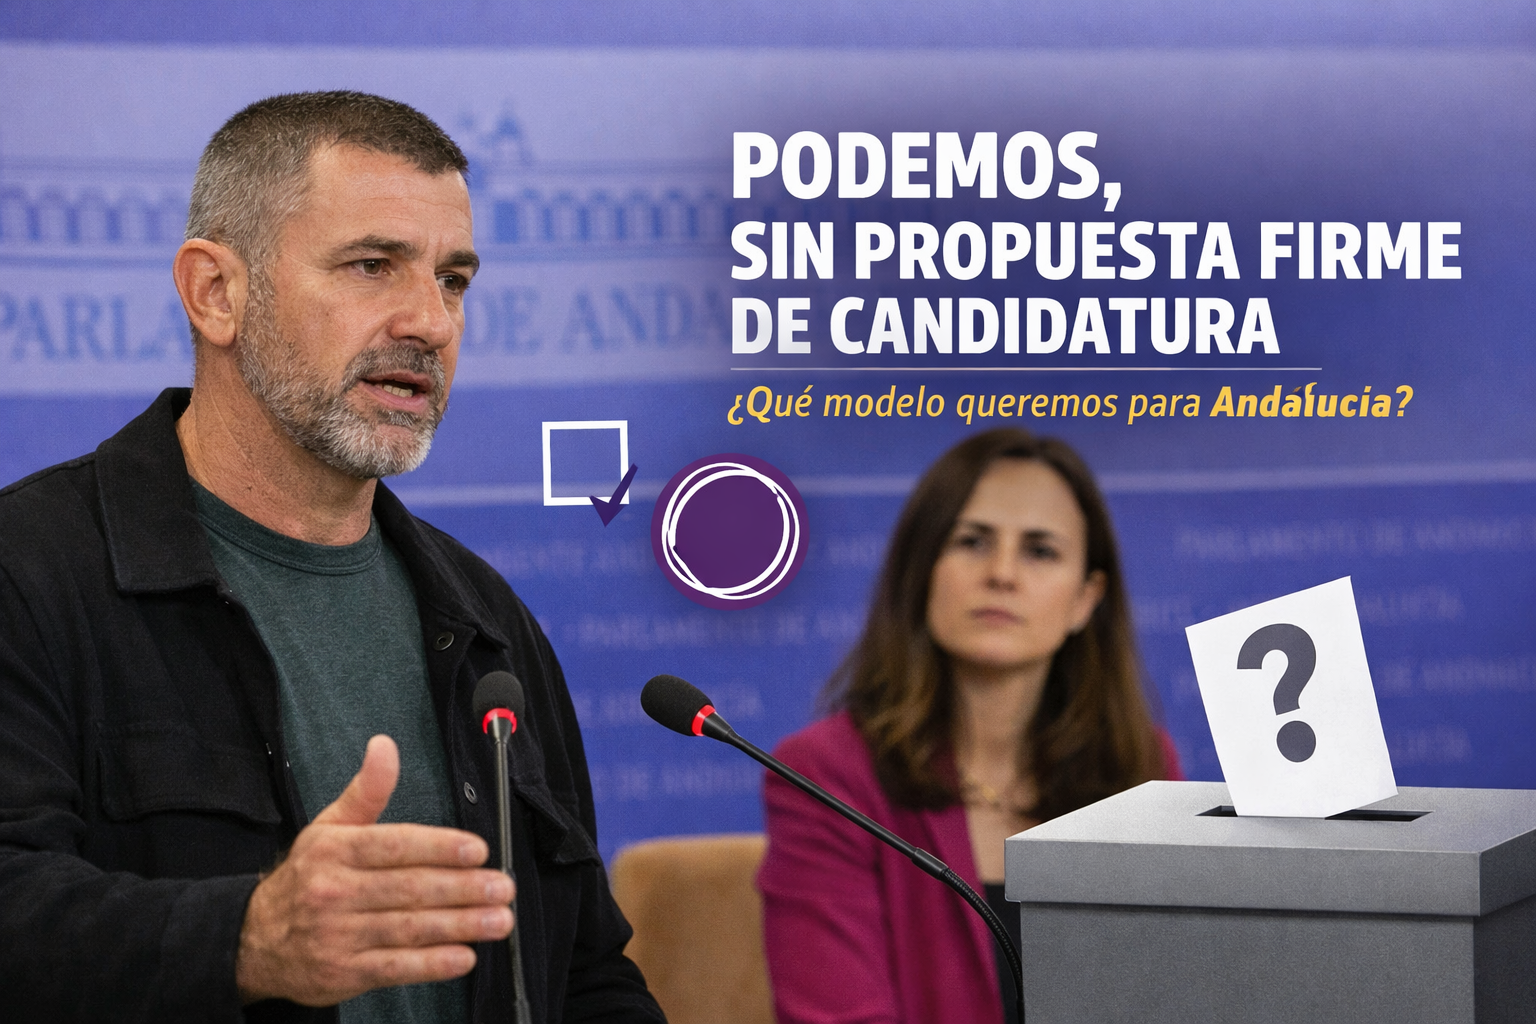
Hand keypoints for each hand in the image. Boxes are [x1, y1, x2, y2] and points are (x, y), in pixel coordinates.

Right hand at [235, 735, 513, 1005]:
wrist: (256, 940)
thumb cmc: (309, 877)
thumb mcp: (329, 827)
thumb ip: (367, 790)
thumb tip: (385, 745)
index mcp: (335, 851)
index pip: (394, 846)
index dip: (439, 847)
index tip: (479, 850)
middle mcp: (334, 892)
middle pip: (409, 889)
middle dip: (463, 889)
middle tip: (503, 887)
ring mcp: (338, 936)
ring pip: (408, 928)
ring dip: (459, 925)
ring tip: (498, 920)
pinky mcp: (344, 973)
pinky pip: (395, 968)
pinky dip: (431, 964)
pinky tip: (464, 956)